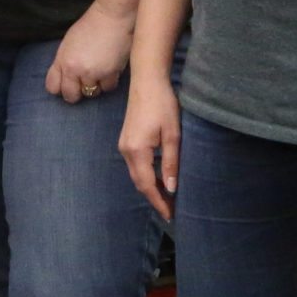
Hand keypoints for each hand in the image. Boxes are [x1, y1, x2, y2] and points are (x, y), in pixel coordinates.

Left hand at [46, 0, 132, 104]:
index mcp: (62, 61)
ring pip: (91, 93)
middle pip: (71, 95)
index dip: (59, 87)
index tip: (66, 84)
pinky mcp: (111, 73)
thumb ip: (63, 62)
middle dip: (76, 93)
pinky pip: (108, 87)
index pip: (53, 87)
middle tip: (83, 84)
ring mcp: (93, 73)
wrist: (112, 17)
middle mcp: (75, 70)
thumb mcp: (68, 44)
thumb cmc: (90, 26)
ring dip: (95, 85)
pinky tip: (110, 70)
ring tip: (99, 71)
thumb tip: (63, 78)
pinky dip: (109, 81)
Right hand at [118, 77, 180, 222]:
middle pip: (139, 182)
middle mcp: (126, 151)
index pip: (147, 185)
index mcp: (137, 151)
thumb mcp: (172, 135)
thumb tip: (171, 188)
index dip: (158, 201)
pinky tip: (160, 177)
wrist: (147, 81)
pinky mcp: (127, 140)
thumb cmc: (163, 105)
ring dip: (151, 187)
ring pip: (137, 174)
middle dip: (154, 197)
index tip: (170, 215)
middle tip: (171, 211)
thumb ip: (170, 163)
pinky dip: (147, 175)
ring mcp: (124, 145)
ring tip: (168, 197)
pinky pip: (136, 165)